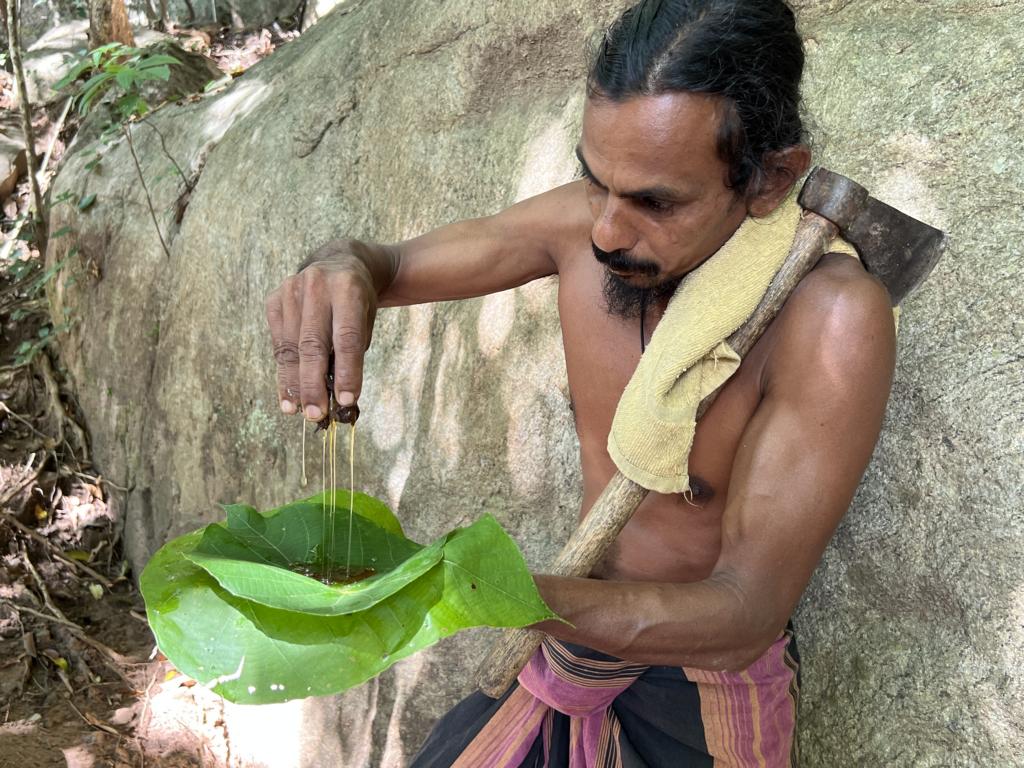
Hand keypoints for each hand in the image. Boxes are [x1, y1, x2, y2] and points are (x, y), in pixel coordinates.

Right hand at [265, 240, 378, 420]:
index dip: (347, 372)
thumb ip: (352, 351)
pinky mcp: (274, 299)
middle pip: (313, 344)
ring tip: (297, 411)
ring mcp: (291, 290)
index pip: (347, 338)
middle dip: (313, 383)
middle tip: (315, 414)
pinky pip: (278, 342)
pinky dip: (283, 371)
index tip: (346, 401)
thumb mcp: (366, 318)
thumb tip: (337, 397)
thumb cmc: (357, 302)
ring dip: (293, 383)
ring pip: (290, 347)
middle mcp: (316, 286)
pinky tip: (287, 394)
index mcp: (348, 289)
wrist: (339, 263)